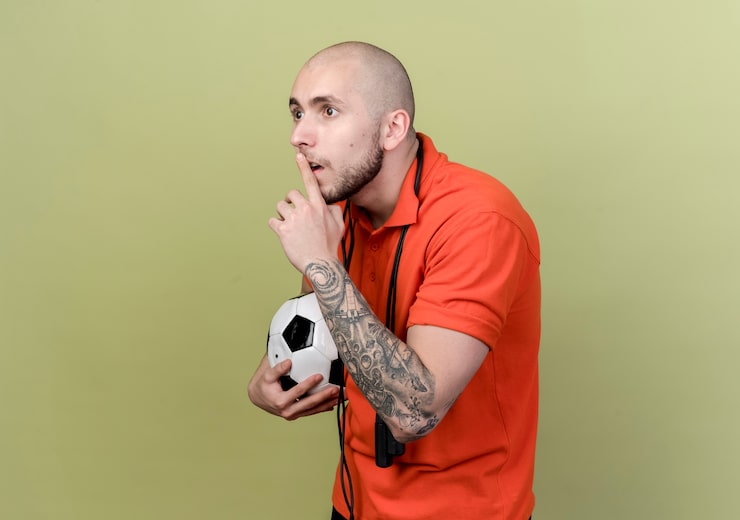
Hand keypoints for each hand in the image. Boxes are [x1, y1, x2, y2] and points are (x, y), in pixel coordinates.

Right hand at [247, 355, 339, 419]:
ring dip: (327, 403)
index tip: (320, 376)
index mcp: (280, 401)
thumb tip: (289, 362)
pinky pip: (311, 412)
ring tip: (339, 397)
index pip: (298, 391)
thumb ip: (277, 369)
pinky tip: (332, 404)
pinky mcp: (295, 415)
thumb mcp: (267, 375)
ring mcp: (292, 415)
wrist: (257, 397)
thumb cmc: (263, 384)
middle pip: (308, 403)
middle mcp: (286, 411)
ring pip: (312, 410)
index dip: (309, 384)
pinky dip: (322, 408)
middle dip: (323, 396)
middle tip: (336, 389)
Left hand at [268, 153, 343, 273]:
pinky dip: (275, 225)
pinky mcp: (283, 230)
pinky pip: (272, 221)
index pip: (310, 182)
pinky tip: (282, 233)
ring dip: (282, 214)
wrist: (321, 264)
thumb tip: (328, 205)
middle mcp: (306, 209)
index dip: (303, 167)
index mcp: (319, 206)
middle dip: (290, 202)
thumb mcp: (338, 225)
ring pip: (280, 207)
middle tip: (293, 214)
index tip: (298, 155)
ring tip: (288, 225)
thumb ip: (334, 210)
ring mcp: (294, 219)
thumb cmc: (330, 246)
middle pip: (291, 194)